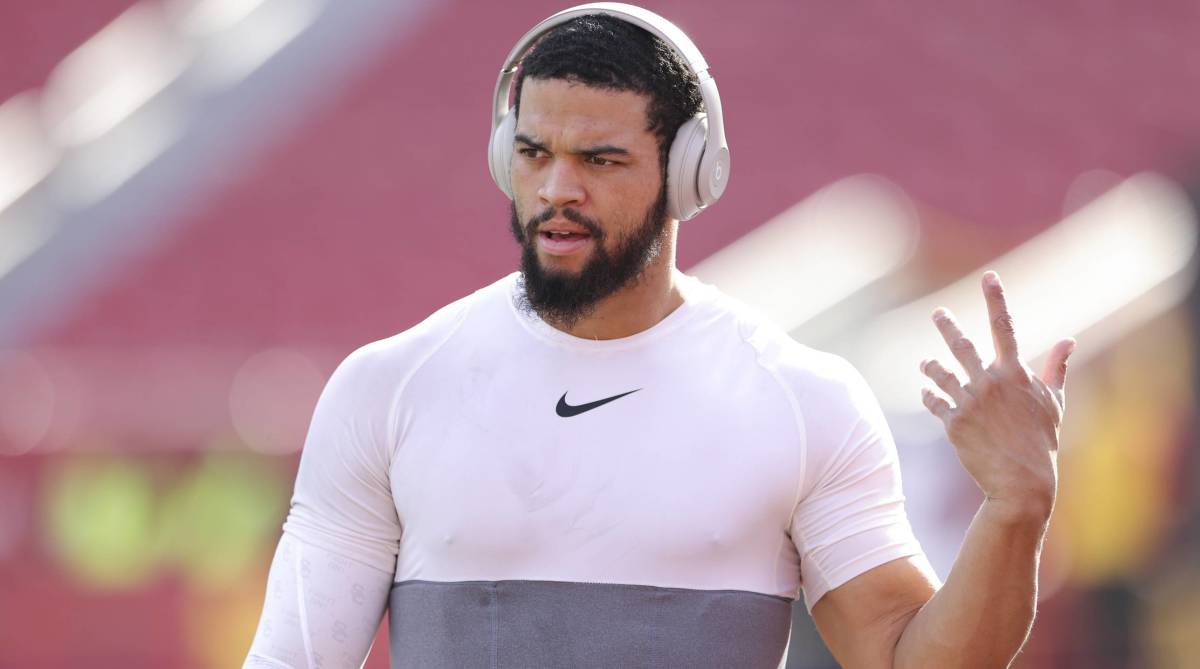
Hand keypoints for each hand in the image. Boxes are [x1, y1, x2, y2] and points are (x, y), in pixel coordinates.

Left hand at [919, 271, 1075, 520]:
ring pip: (940, 373)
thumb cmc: (1042, 442)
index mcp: (1015, 374)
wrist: (1021, 482)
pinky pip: (934, 402)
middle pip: (961, 345)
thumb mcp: (1054, 403)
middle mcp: (989, 383)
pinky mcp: (952, 423)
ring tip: (923, 362)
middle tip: (937, 313)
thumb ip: (1057, 369)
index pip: (1004, 326)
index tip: (988, 277)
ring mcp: (968, 402)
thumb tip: (1069, 340)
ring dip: (930, 365)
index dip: (995, 299)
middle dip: (947, 326)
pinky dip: (929, 394)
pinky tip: (927, 391)